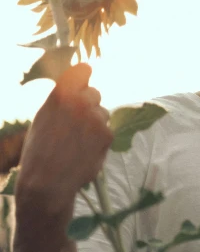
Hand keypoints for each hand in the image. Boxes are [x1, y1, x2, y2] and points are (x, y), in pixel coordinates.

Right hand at [15, 63, 113, 218]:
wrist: (47, 182)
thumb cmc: (40, 150)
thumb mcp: (44, 117)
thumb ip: (62, 99)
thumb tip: (78, 85)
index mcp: (61, 93)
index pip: (83, 70)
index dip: (84, 77)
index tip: (83, 84)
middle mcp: (81, 101)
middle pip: (95, 93)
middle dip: (89, 105)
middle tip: (76, 123)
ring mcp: (96, 117)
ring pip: (103, 114)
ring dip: (95, 124)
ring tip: (76, 142)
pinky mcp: (107, 134)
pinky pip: (107, 131)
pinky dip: (99, 140)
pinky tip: (84, 152)